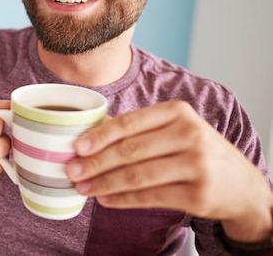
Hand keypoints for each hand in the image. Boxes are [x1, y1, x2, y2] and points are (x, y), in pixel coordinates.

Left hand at [64, 100, 272, 241]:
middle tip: (72, 171)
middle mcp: (190, 135)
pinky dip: (123, 199)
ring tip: (83, 188)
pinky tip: (105, 200)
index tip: (76, 147)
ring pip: (137, 176)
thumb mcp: (174, 129)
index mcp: (178, 112)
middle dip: (95, 163)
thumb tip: (89, 130)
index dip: (100, 136)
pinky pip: (150, 197)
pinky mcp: (198, 195)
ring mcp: (197, 165)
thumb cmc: (196, 150)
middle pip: (130, 151)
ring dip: (104, 184)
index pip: (130, 122)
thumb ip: (137, 127)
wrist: (241, 185)